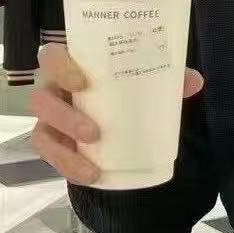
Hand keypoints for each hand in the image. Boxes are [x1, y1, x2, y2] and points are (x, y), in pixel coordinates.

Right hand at [28, 43, 204, 185]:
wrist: (119, 115)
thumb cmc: (124, 89)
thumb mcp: (146, 82)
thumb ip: (168, 78)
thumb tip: (194, 81)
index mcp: (72, 67)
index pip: (51, 57)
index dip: (60, 67)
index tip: (82, 82)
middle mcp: (54, 90)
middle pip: (39, 98)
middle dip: (63, 116)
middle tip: (93, 132)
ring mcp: (50, 119)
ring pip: (40, 131)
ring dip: (64, 149)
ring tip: (93, 161)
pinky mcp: (53, 144)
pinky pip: (50, 157)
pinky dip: (68, 167)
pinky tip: (91, 175)